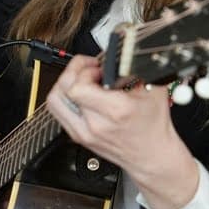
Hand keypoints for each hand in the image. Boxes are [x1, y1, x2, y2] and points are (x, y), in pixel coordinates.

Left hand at [46, 55, 198, 208]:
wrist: (151, 155)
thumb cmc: (153, 126)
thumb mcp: (153, 90)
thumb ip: (137, 68)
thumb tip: (120, 54)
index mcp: (115, 111)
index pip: (79, 86)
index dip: (84, 70)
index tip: (97, 68)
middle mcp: (96, 124)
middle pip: (63, 90)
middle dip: (73, 72)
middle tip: (88, 69)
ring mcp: (84, 133)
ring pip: (55, 101)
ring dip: (65, 84)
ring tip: (81, 79)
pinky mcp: (79, 137)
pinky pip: (59, 112)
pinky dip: (66, 98)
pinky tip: (80, 94)